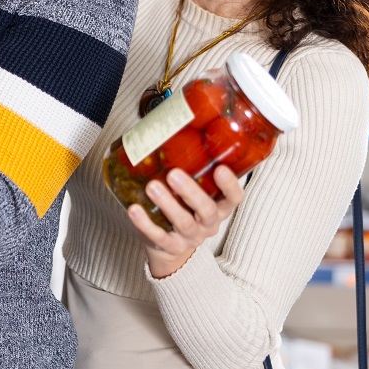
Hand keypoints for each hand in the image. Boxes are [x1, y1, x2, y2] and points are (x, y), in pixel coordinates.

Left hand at [129, 166, 244, 278]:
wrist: (171, 245)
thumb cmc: (183, 207)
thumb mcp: (195, 189)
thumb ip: (191, 166)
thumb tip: (169, 122)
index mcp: (219, 206)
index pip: (234, 197)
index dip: (230, 185)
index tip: (221, 168)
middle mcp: (208, 222)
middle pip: (207, 209)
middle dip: (191, 192)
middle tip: (174, 174)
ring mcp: (190, 236)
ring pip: (183, 222)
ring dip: (168, 204)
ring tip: (152, 187)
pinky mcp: (170, 246)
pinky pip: (159, 236)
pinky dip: (145, 223)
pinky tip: (134, 209)